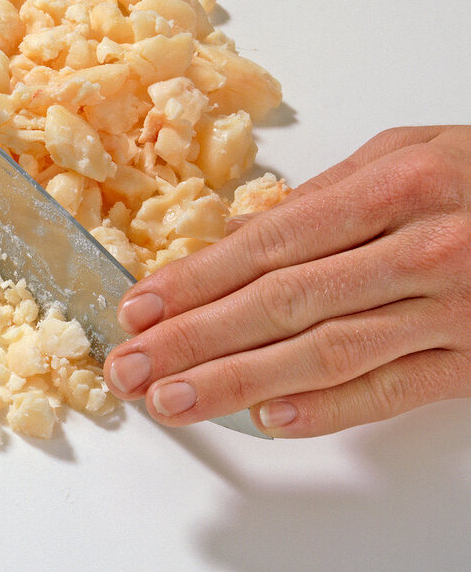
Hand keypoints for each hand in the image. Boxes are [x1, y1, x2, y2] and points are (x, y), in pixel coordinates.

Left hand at [103, 126, 470, 436]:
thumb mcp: (412, 151)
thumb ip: (329, 192)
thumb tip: (245, 233)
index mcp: (394, 188)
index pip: (269, 243)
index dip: (197, 280)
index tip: (141, 307)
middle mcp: (419, 251)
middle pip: (282, 303)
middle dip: (196, 338)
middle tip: (133, 366)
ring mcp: (452, 312)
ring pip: (327, 353)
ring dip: (240, 383)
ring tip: (176, 400)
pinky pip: (396, 390)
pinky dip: (330, 409)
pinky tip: (271, 420)